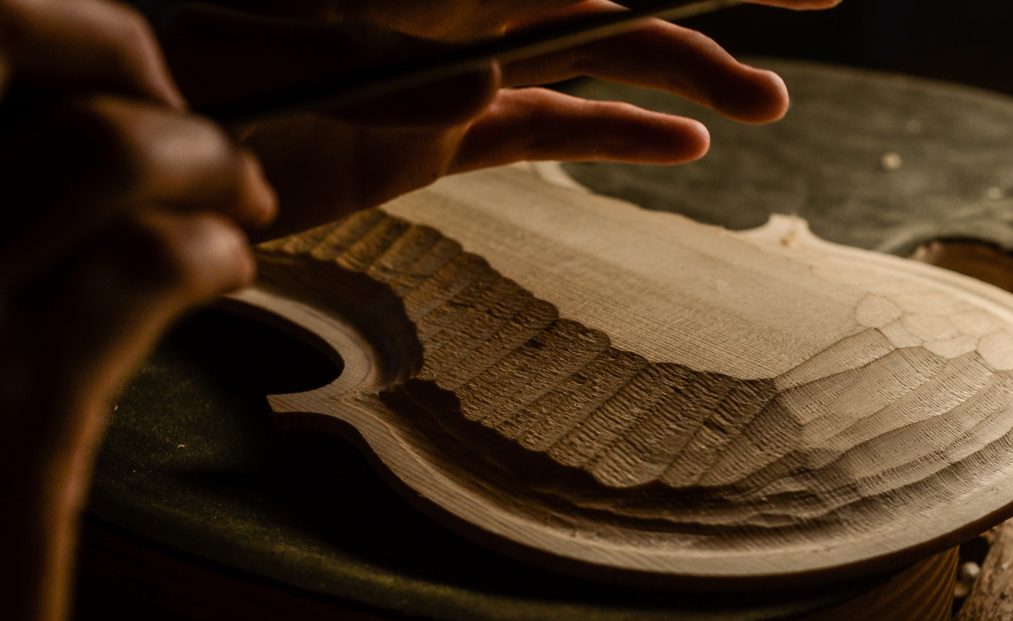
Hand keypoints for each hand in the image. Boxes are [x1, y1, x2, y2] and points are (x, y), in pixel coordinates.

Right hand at [0, 0, 274, 620]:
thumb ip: (13, 226)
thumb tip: (105, 137)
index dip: (80, 32)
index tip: (145, 80)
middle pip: (12, 35)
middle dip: (141, 72)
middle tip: (208, 144)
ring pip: (105, 149)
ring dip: (208, 164)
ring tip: (239, 214)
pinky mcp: (13, 418)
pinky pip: (143, 271)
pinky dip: (211, 251)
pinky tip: (227, 269)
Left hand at [156, 0, 843, 235]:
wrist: (172, 116)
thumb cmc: (245, 34)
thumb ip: (482, 21)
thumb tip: (504, 68)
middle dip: (719, 6)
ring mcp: (469, 58)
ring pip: (605, 58)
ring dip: (690, 77)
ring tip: (770, 106)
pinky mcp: (448, 126)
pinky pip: (552, 126)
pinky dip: (617, 134)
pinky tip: (683, 144)